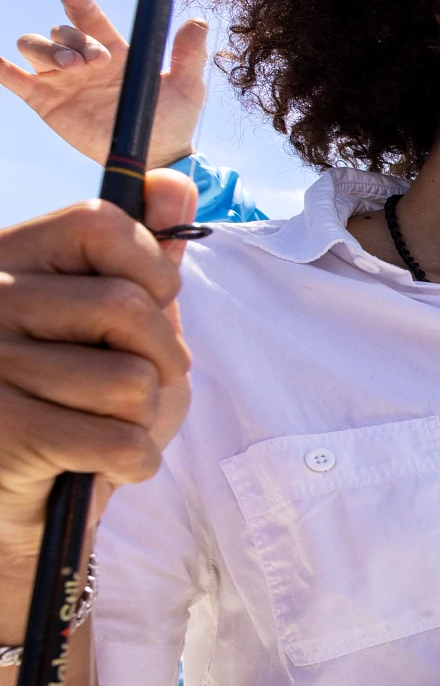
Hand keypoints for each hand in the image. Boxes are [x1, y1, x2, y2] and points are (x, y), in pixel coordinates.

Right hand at [0, 171, 195, 553]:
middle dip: (164, 360)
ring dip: (143, 419)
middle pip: (129, 308)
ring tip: (104, 426)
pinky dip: (133, 463)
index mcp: (6, 259)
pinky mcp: (1, 431)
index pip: (101, 223)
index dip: (155, 271)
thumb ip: (145, 261)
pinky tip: (101, 465)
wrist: (18, 501)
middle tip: (139, 386)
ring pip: (130, 382)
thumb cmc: (78, 406)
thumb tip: (175, 184)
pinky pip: (119, 441)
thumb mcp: (121, 328)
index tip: (155, 307)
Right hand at [1, 0, 209, 169]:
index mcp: (112, 48)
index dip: (80, 5)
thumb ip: (189, 56)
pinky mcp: (44, 99)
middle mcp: (81, 57)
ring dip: (46, 50)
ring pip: (33, 46)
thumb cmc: (172, 117)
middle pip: (60, 32)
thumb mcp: (187, 88)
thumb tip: (199, 23)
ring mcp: (60, 77)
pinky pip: (11, 77)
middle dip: (72, 39)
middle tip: (94, 61)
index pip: (89, 17)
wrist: (154, 155)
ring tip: (71, 69)